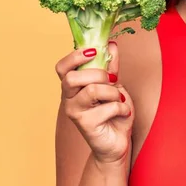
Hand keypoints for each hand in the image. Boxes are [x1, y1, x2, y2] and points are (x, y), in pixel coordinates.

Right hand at [55, 42, 133, 164]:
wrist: (117, 141)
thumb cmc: (113, 112)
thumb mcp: (114, 85)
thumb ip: (111, 66)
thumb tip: (111, 44)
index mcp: (73, 86)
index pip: (61, 67)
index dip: (74, 56)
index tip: (93, 51)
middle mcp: (68, 99)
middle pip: (73, 78)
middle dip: (99, 74)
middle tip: (113, 81)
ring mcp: (75, 113)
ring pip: (92, 90)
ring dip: (113, 92)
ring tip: (119, 99)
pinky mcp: (85, 126)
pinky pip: (108, 107)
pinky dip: (122, 107)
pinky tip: (123, 112)